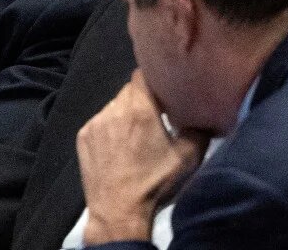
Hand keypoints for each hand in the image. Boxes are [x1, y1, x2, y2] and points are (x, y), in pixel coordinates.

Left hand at [76, 72, 206, 244]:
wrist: (118, 212)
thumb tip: (204, 116)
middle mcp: (114, 109)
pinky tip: (117, 148)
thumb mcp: (187, 158)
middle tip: (154, 117)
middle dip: (141, 100)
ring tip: (135, 136)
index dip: (154, 79)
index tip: (163, 92)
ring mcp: (95, 122)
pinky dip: (109, 128)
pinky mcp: (83, 137)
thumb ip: (199, 131)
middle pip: (128, 91)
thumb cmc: (154, 184)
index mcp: (140, 109)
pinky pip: (99, 122)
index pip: (142, 74)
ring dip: (124, 114)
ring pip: (113, 106)